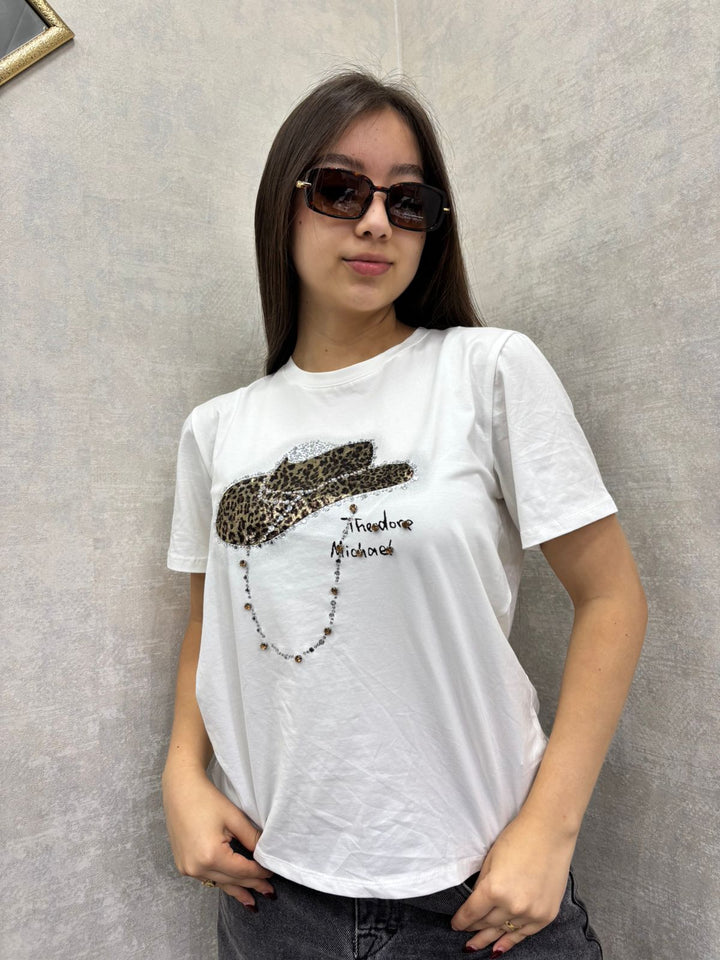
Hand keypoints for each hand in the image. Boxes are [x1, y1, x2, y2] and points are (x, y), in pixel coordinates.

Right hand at [162, 766, 274, 906]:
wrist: (180, 790)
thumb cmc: (207, 799)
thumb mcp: (234, 818)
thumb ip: (251, 839)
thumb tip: (264, 854)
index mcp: (211, 856)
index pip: (242, 871)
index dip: (259, 874)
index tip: (272, 876)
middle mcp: (196, 867)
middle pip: (231, 880)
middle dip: (251, 887)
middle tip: (269, 893)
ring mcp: (187, 868)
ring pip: (218, 882)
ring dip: (236, 890)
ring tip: (251, 901)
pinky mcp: (183, 865)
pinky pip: (207, 877)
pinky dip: (221, 881)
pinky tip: (230, 886)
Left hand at [450, 813, 576, 953]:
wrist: (550, 832)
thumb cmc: (519, 839)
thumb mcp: (491, 860)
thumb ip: (482, 885)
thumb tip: (477, 903)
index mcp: (494, 889)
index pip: (472, 912)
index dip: (461, 920)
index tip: (455, 924)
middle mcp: (513, 905)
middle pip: (487, 923)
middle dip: (474, 929)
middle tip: (465, 936)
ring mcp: (531, 912)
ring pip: (504, 931)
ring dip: (489, 938)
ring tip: (476, 947)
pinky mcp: (546, 915)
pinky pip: (524, 934)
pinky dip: (511, 941)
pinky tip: (499, 948)